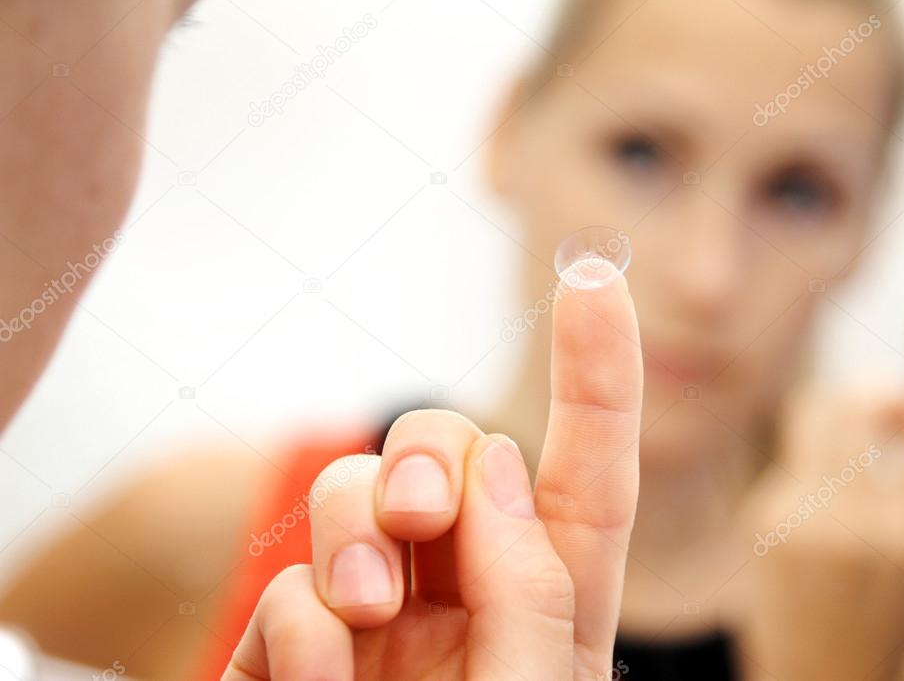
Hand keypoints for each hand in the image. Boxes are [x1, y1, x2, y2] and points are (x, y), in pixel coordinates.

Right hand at [223, 264, 642, 679]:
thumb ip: (530, 592)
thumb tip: (499, 466)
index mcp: (548, 615)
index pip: (587, 483)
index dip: (596, 381)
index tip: (597, 279)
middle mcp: (464, 603)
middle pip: (448, 460)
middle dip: (428, 456)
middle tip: (420, 513)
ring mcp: (374, 619)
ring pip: (353, 497)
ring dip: (354, 533)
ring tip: (364, 611)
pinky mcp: (289, 649)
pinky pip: (286, 587)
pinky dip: (298, 626)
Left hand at [736, 310, 903, 680]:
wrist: (828, 676)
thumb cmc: (889, 602)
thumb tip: (883, 385)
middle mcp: (859, 523)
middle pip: (852, 404)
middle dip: (864, 399)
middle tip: (879, 417)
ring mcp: (801, 520)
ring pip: (814, 417)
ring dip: (834, 419)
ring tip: (851, 458)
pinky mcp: (759, 519)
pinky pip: (788, 455)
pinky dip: (808, 464)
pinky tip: (814, 507)